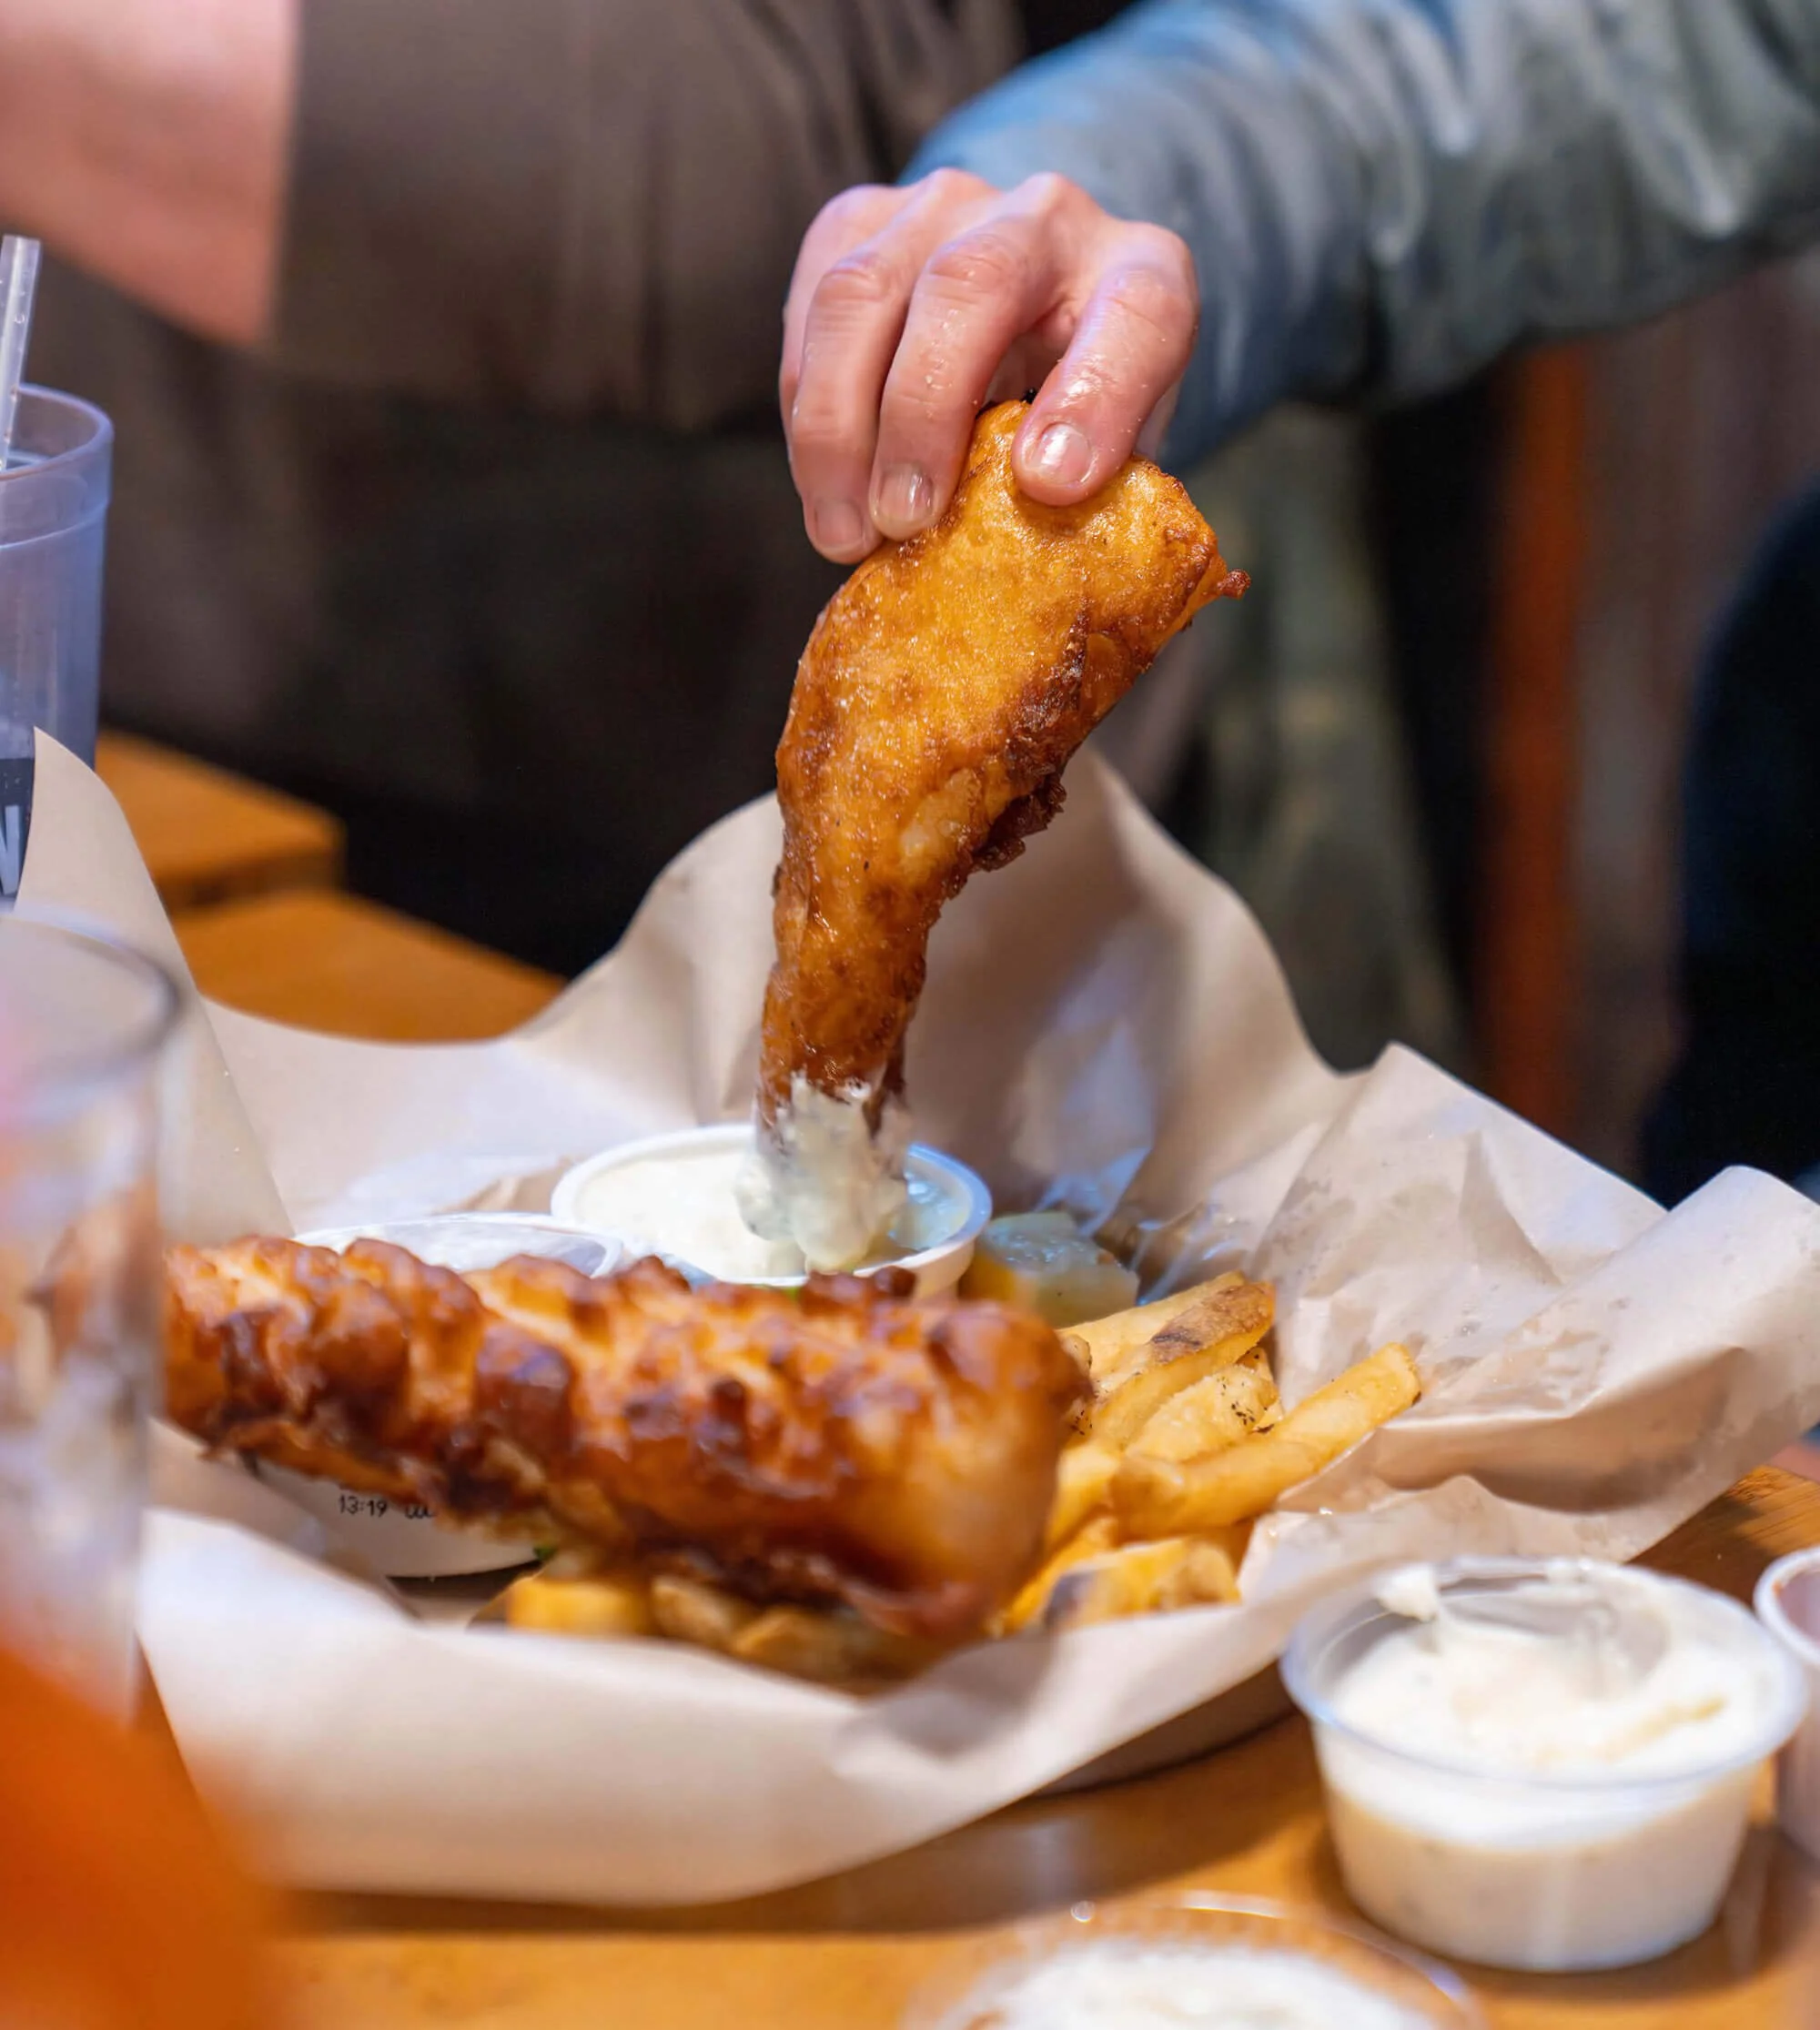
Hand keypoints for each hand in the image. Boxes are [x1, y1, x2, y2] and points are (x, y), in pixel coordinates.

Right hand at [782, 171, 1198, 562]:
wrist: (1032, 319)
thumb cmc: (1077, 417)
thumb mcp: (1114, 459)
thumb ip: (1093, 501)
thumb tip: (1032, 586)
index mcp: (1143, 277)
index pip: (1137, 318)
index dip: (1096, 400)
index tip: (1050, 487)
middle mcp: (1048, 217)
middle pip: (973, 282)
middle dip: (925, 409)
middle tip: (906, 522)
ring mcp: (945, 205)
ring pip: (863, 293)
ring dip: (839, 424)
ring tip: (845, 532)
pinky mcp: (859, 221)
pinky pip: (808, 309)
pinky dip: (805, 410)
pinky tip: (824, 489)